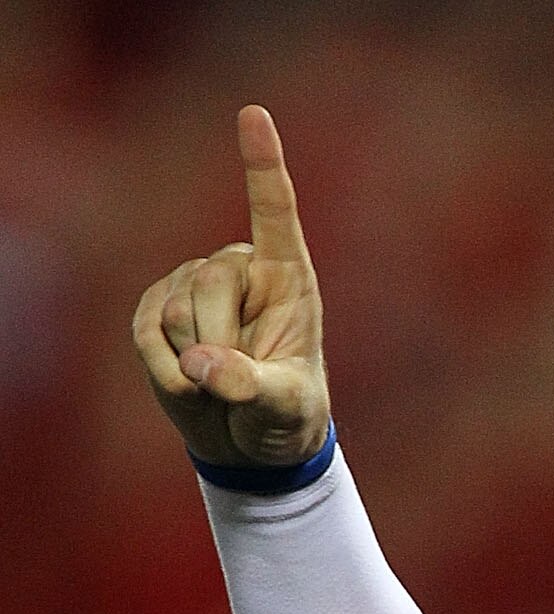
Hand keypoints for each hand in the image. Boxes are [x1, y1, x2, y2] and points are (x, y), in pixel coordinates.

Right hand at [132, 105, 329, 472]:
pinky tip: (191, 381)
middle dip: (221, 345)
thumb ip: (250, 386)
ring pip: (178, 312)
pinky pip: (147, 334)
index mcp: (288, 278)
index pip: (274, 213)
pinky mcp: (157, 306)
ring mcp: (194, 282)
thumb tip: (199, 364)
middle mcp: (240, 268)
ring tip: (222, 384)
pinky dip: (168, 372)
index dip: (262, 164)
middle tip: (243, 384)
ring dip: (196, 365)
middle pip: (210, 285)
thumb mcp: (284, 410)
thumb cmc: (286, 418)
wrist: (248, 441)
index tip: (253, 114)